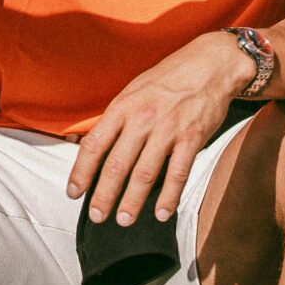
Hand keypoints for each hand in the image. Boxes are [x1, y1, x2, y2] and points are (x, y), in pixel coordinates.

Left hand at [67, 32, 250, 225]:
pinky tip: (162, 213)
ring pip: (145, 173)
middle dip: (104, 195)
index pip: (95, 145)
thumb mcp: (134, 90)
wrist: (211, 64)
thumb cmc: (169, 78)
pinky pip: (178, 173)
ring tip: (124, 219)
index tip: (74, 192)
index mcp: (123, 107)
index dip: (81, 172)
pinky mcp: (192, 138)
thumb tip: (92, 145)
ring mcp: (168, 130)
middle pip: (117, 165)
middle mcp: (142, 119)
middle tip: (96, 216)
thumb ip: (116, 118)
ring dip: (133, 201)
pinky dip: (169, 196)